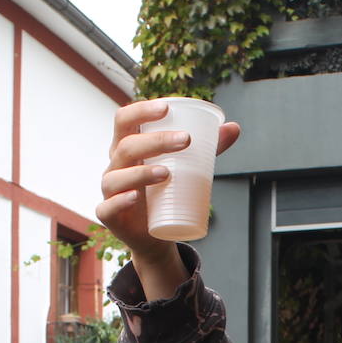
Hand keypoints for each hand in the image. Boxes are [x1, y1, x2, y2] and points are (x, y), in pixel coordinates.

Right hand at [96, 99, 241, 260]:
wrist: (156, 234)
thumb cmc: (165, 193)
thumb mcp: (186, 169)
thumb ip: (207, 149)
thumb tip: (234, 128)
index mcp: (127, 147)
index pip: (125, 120)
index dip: (141, 110)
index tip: (166, 108)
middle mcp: (115, 166)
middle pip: (126, 146)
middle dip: (155, 141)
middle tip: (186, 140)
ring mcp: (110, 191)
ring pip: (117, 177)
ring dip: (141, 173)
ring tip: (167, 173)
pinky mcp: (109, 216)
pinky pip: (107, 207)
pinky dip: (120, 201)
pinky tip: (134, 197)